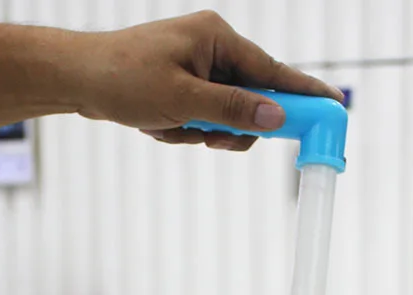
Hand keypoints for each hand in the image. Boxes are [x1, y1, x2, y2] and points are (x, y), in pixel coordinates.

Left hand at [72, 10, 342, 150]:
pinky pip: (207, 120)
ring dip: (205, 131)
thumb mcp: (184, 99)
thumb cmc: (123, 78)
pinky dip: (188, 130)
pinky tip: (162, 124)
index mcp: (218, 39)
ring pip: (230, 116)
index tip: (334, 106)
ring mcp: (201, 69)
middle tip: (211, 136)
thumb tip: (277, 116)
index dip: (304, 92)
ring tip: (173, 126)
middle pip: (253, 100)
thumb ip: (234, 109)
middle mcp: (214, 51)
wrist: (78, 80)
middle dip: (233, 125)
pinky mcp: (189, 87)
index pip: (274, 71)